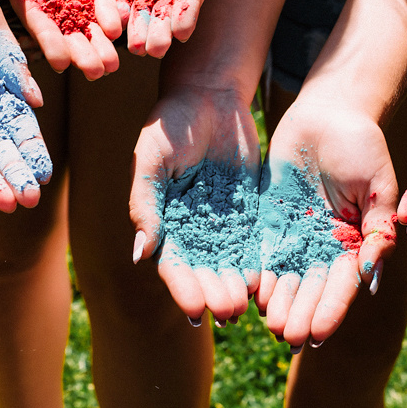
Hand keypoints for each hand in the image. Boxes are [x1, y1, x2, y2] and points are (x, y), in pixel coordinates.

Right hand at [0, 0, 122, 78]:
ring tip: (114, 64)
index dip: (49, 41)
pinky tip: (122, 28)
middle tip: (97, 72)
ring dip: (101, 44)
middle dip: (82, 51)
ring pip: (89, 22)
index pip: (37, 20)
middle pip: (67, 30)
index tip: (61, 62)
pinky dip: (113, 14)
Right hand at [132, 85, 264, 323]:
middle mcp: (191, 230)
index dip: (182, 288)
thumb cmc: (172, 123)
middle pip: (202, 272)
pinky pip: (254, 245)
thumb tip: (140, 254)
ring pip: (229, 265)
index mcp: (162, 222)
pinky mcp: (249, 213)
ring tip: (245, 304)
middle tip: (227, 311)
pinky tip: (266, 283)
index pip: (172, 264)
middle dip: (213, 294)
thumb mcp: (153, 158)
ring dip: (235, 287)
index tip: (195, 308)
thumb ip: (145, 204)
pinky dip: (258, 265)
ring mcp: (222, 224)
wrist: (211, 96)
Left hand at [257, 99, 393, 348]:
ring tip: (269, 324)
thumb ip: (377, 230)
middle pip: (311, 288)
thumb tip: (369, 275)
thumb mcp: (378, 187)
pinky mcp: (267, 221)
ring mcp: (294, 235)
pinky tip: (248, 293)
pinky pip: (259, 253)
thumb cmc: (361, 145)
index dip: (331, 310)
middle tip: (288, 338)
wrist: (327, 113)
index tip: (318, 334)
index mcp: (353, 243)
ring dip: (278, 303)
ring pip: (284, 277)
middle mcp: (323, 246)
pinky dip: (255, 275)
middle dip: (300, 314)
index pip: (342, 284)